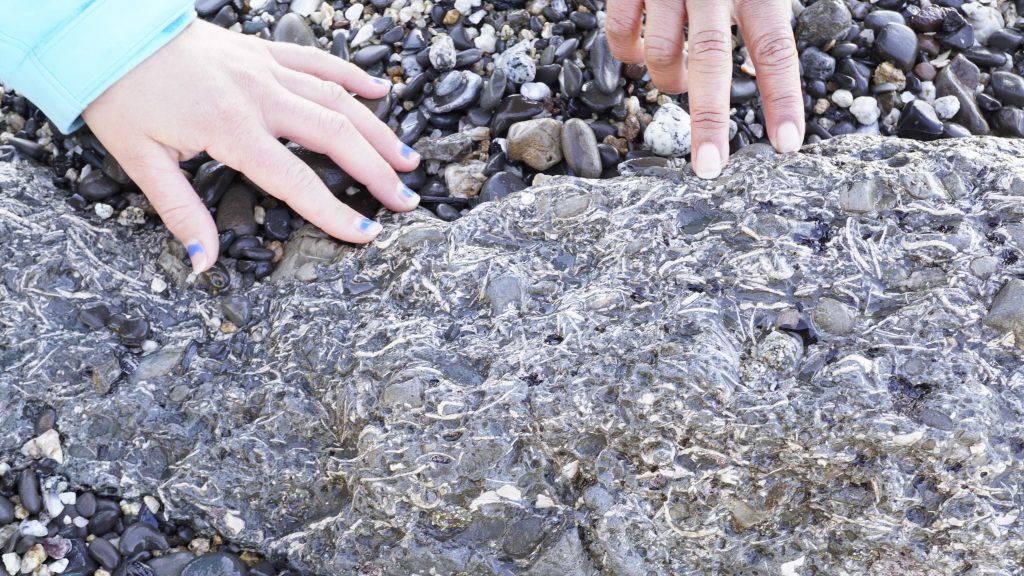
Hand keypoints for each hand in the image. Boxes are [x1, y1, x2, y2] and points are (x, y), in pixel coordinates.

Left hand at [83, 20, 420, 272]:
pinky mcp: (263, 52)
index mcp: (231, 128)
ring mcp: (266, 69)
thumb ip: (180, 212)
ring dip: (378, 130)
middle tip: (406, 200)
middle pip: (335, 135)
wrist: (109, 34)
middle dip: (376, 171)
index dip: (335, 212)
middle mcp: (259, 96)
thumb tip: (204, 262)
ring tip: (408, 159)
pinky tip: (381, 91)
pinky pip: (319, 61)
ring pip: (338, 99)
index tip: (366, 234)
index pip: (296, 180)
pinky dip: (353, 76)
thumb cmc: (122, 97)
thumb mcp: (141, 161)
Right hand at [605, 0, 803, 178]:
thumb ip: (766, 10)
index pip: (775, 48)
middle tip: (710, 169)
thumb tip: (775, 67)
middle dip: (710, 121)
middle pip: (711, 60)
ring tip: (676, 77)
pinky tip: (640, 51)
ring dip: (669, 80)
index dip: (783, 98)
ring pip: (661, 54)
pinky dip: (629, 55)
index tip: (788, 145)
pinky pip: (620, 37)